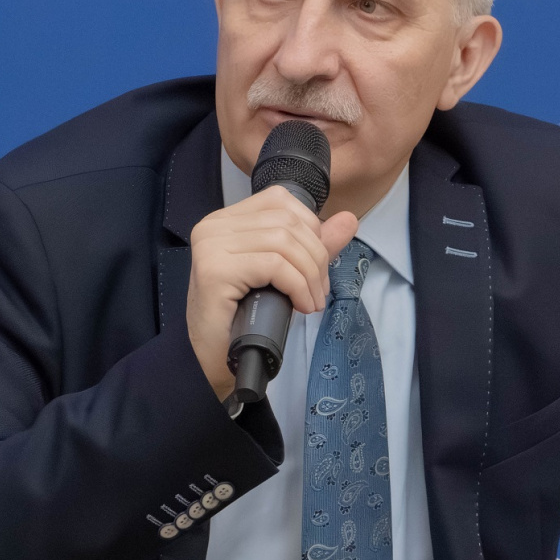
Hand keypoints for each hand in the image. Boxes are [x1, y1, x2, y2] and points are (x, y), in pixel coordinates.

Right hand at [186, 185, 358, 399]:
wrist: (212, 360)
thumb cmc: (243, 318)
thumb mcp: (283, 274)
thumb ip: (313, 245)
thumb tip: (348, 220)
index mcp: (226, 220)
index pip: (280, 200)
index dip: (310, 229)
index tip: (316, 266)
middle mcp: (213, 226)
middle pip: (286, 222)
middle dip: (316, 257)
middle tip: (318, 291)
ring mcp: (211, 246)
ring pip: (284, 243)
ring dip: (309, 276)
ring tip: (311, 302)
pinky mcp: (215, 270)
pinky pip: (274, 265)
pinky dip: (297, 286)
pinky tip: (300, 306)